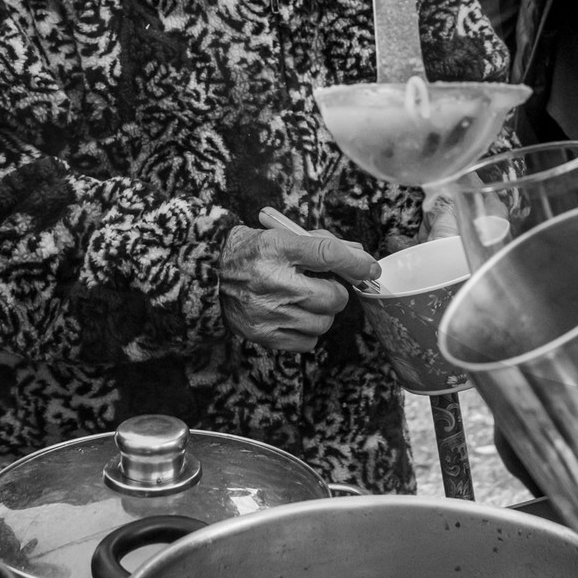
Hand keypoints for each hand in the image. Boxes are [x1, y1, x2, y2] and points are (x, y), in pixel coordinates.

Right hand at [220, 226, 377, 352]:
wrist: (207, 275)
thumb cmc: (252, 253)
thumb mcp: (283, 236)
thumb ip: (322, 243)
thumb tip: (360, 256)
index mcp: (277, 248)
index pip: (328, 253)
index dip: (356, 262)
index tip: (371, 268)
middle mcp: (272, 280)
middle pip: (332, 295)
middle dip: (337, 291)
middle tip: (325, 285)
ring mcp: (266, 311)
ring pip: (324, 322)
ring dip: (323, 312)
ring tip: (306, 300)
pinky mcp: (262, 334)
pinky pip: (308, 341)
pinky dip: (309, 331)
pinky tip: (296, 316)